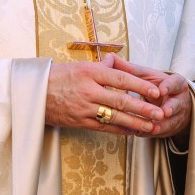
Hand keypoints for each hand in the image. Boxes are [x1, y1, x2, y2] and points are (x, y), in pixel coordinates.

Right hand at [45, 52, 167, 134]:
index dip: (140, 86)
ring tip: (152, 125)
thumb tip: (117, 62)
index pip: (121, 78)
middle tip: (160, 112)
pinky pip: (105, 127)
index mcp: (90, 72)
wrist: (33, 93)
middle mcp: (88, 90)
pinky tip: (134, 131)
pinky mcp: (80, 122)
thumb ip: (101, 66)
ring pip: (115, 116)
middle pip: (121, 100)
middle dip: (143, 107)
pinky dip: (121, 130)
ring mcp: (84, 107)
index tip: (156, 91)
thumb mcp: (80, 65)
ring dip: (136, 122)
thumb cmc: (58, 77)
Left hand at [111, 56, 192, 141]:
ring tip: (153, 127)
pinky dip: (151, 133)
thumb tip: (110, 57)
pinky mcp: (170, 128)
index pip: (174, 83)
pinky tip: (141, 133)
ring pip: (171, 121)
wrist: (173, 102)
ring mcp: (176, 115)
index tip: (160, 90)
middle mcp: (179, 99)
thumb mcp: (147, 76)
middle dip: (170, 108)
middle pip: (176, 104)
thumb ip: (131, 69)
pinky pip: (162, 132)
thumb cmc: (156, 86)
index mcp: (175, 83)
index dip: (168, 87)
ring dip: (162, 125)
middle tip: (164, 112)